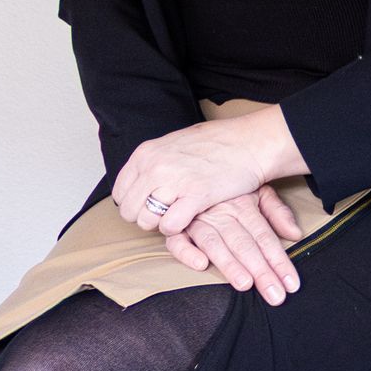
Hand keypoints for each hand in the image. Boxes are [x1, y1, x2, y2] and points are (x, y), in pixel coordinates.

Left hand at [112, 106, 302, 236]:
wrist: (249, 143)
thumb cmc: (216, 142)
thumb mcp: (173, 143)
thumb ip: (154, 161)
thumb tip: (139, 181)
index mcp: (146, 153)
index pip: (120, 191)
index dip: (132, 203)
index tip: (148, 204)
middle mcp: (154, 167)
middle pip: (129, 210)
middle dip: (144, 217)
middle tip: (163, 213)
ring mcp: (174, 181)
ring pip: (145, 221)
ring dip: (159, 224)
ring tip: (176, 215)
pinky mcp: (195, 197)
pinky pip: (169, 226)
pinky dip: (175, 228)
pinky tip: (187, 219)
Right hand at [162, 189, 302, 305]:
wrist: (190, 168)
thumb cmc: (228, 188)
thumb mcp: (257, 191)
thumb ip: (277, 212)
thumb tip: (296, 234)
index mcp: (243, 206)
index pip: (264, 237)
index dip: (279, 261)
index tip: (291, 284)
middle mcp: (221, 214)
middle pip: (244, 244)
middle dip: (261, 271)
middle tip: (274, 295)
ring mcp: (197, 221)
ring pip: (215, 244)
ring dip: (229, 264)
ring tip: (245, 284)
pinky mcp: (176, 228)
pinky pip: (178, 241)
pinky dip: (187, 252)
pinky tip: (201, 265)